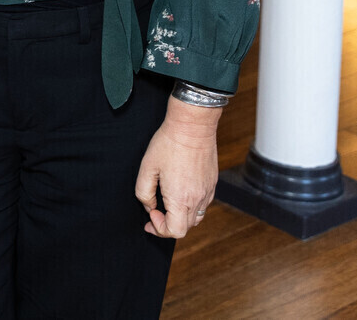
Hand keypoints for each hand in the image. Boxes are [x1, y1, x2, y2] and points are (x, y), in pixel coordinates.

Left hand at [135, 95, 221, 238]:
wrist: (193, 126)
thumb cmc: (168, 144)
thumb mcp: (147, 167)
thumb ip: (144, 192)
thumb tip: (150, 206)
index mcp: (181, 198)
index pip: (175, 231)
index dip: (159, 229)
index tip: (150, 215)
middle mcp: (198, 199)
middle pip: (186, 227)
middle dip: (168, 224)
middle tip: (154, 212)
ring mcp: (208, 192)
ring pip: (196, 217)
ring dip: (180, 216)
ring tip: (166, 203)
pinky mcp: (213, 184)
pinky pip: (203, 204)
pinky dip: (190, 206)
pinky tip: (179, 192)